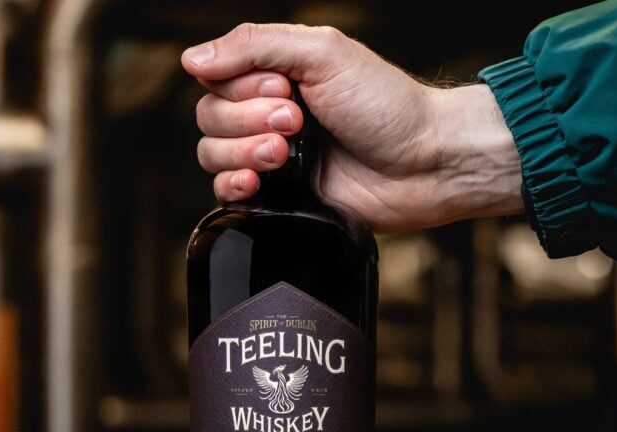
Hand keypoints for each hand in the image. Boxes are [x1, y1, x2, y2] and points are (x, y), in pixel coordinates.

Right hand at [181, 23, 523, 231]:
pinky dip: (232, 186)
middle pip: (209, 116)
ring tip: (286, 154)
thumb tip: (191, 59)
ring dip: (242, 152)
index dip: (240, 87)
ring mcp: (271, 159)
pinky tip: (255, 184)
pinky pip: (225, 195)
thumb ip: (256, 46)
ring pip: (212, 154)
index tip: (286, 90)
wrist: (425, 165)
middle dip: (247, 120)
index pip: (217, 77)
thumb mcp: (324, 53)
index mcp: (277, 76)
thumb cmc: (387, 105)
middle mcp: (267, 115)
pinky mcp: (277, 200)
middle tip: (297, 122)